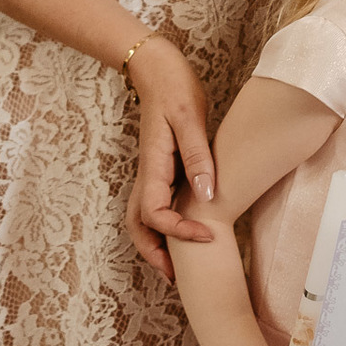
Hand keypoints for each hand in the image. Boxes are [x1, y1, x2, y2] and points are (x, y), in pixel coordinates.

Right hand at [125, 35, 215, 279]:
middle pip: (138, 226)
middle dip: (155, 253)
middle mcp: (147, 175)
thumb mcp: (190, 119)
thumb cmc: (175, 89)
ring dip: (155, 244)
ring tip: (177, 264)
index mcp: (153, 167)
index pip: (154, 215)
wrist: (159, 69)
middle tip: (178, 276)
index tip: (207, 237)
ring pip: (142, 219)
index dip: (178, 232)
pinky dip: (163, 226)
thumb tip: (206, 194)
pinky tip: (183, 230)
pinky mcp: (160, 168)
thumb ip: (197, 156)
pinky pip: (154, 205)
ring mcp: (151, 173)